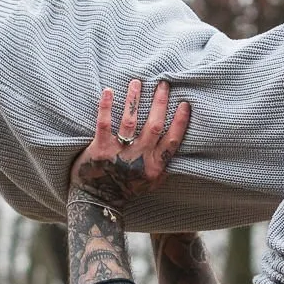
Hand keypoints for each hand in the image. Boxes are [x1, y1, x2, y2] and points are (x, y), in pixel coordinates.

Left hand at [70, 79, 191, 209]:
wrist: (98, 201)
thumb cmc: (126, 190)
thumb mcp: (152, 183)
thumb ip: (163, 166)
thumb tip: (178, 149)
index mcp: (155, 166)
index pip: (172, 141)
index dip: (180, 122)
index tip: (185, 104)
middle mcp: (139, 158)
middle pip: (154, 126)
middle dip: (160, 103)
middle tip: (163, 84)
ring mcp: (119, 153)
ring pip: (131, 122)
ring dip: (134, 99)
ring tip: (137, 82)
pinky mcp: (100, 149)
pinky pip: (104, 124)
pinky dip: (106, 106)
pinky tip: (108, 91)